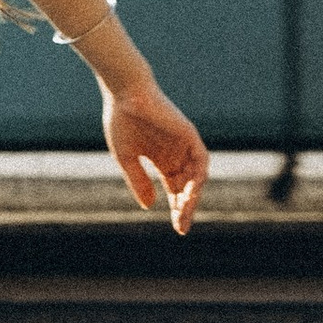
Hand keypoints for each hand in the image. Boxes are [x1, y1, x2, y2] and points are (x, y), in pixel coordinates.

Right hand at [103, 81, 207, 235]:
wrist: (125, 94)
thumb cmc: (122, 121)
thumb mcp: (127, 158)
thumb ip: (138, 181)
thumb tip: (149, 207)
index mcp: (161, 159)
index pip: (175, 189)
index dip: (176, 208)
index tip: (178, 229)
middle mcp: (175, 154)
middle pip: (187, 187)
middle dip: (185, 207)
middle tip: (181, 226)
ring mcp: (183, 144)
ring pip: (196, 176)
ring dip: (193, 195)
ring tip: (184, 212)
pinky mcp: (189, 134)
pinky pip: (201, 159)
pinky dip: (199, 176)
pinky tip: (192, 192)